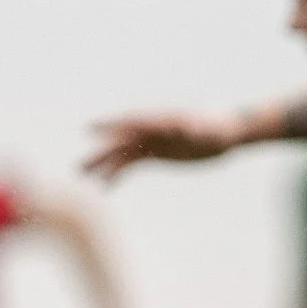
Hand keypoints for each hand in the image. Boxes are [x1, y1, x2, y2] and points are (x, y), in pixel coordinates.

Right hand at [84, 111, 245, 179]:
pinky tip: (106, 187)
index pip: (133, 122)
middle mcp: (152, 130)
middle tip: (79, 167)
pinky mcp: (156, 153)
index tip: (90, 128)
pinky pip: (133, 164)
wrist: (228, 132)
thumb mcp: (215, 130)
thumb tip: (194, 131)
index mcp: (162, 121)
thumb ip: (202, 130)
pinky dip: (119, 174)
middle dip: (101, 153)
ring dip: (104, 164)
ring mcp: (152, 141)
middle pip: (122, 141)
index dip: (111, 125)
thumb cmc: (222, 128)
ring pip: (122, 153)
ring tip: (83, 176)